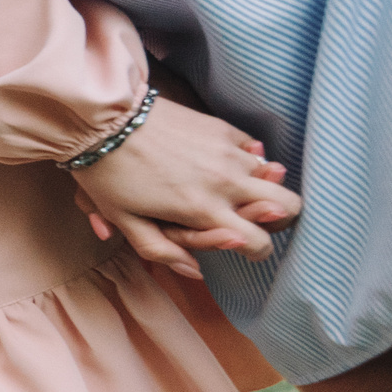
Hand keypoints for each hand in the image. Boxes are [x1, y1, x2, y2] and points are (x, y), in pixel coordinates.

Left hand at [68, 96, 298, 277]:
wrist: (103, 119)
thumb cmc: (107, 173)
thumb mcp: (125, 220)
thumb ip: (162, 250)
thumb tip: (194, 271)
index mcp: (203, 210)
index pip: (258, 242)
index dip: (257, 251)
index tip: (246, 248)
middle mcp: (226, 182)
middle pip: (288, 206)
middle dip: (280, 218)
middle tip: (256, 219)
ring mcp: (229, 152)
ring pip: (273, 176)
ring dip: (261, 186)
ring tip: (234, 189)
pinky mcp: (223, 128)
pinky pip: (253, 149)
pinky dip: (249, 159)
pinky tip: (225, 163)